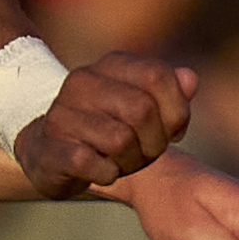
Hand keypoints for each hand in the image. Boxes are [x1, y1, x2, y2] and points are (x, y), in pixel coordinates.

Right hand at [12, 51, 196, 193]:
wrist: (49, 152)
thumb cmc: (108, 129)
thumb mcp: (143, 106)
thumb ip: (170, 90)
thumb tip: (189, 80)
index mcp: (110, 65)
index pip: (157, 76)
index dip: (176, 110)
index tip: (171, 131)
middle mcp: (83, 82)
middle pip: (142, 110)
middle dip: (154, 142)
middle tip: (145, 153)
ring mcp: (61, 113)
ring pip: (120, 140)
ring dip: (130, 162)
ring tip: (121, 161)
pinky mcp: (49, 148)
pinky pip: (92, 164)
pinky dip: (106, 174)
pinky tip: (101, 171)